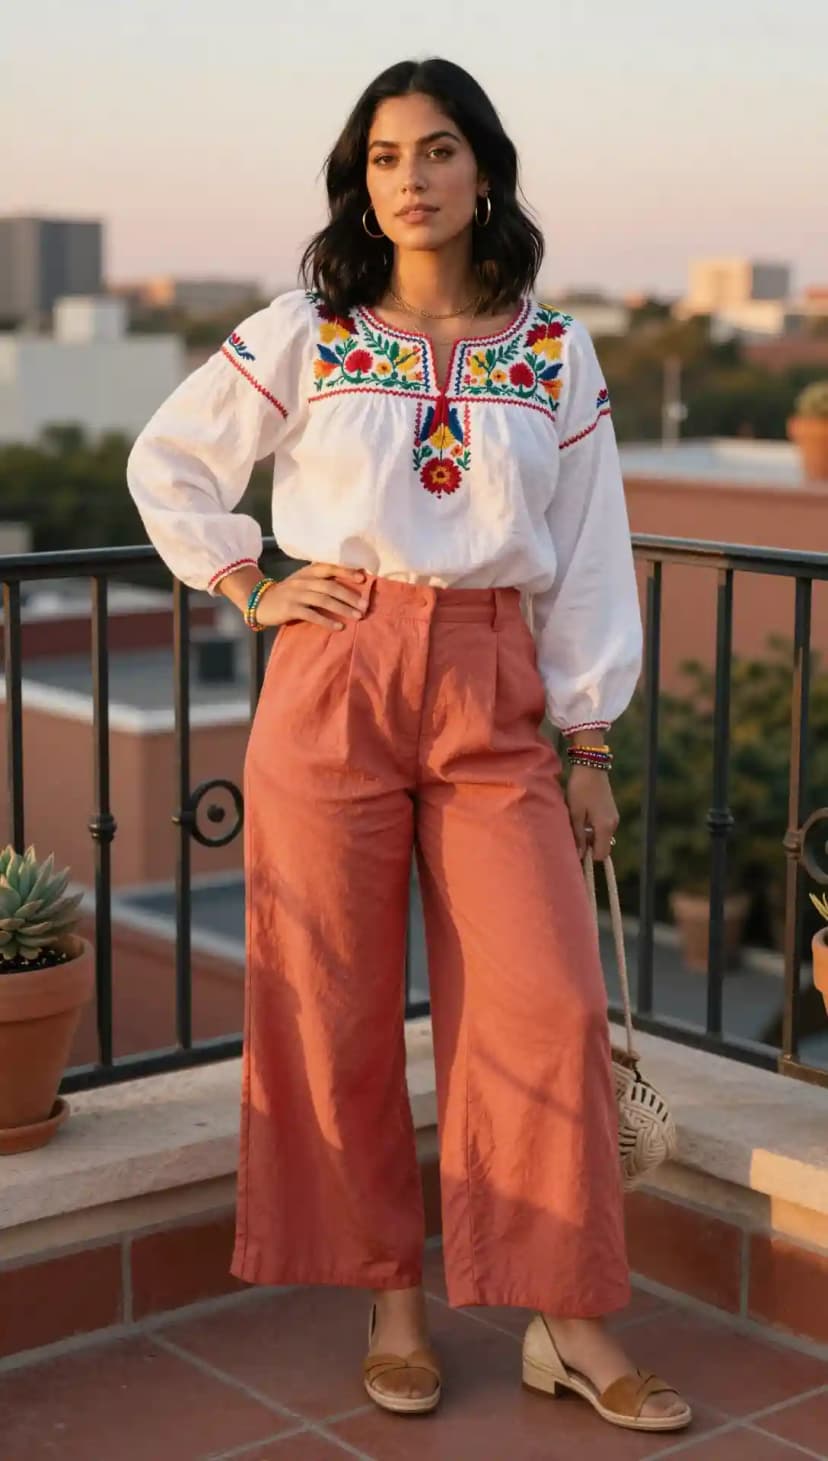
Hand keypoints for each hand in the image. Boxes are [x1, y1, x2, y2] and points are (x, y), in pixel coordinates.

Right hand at [220, 562, 367, 629]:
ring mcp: (296, 594)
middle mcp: (303, 581)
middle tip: (365, 606)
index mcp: (308, 572)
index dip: (346, 571)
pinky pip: (312, 615)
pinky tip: (339, 627)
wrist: (261, 602)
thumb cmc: (288, 593)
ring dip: (343, 608)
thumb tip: (349, 585)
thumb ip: (321, 581)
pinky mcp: (291, 608)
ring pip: (323, 600)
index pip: (329, 567)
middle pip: (330, 586)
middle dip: (350, 596)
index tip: (363, 578)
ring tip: (357, 616)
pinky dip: (327, 621)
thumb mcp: (303, 581)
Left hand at [565, 765, 618, 860]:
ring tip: (577, 823)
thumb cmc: (580, 789)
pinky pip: (603, 828)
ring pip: (603, 837)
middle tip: (574, 836)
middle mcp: (613, 824)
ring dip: (590, 837)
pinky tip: (583, 817)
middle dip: (589, 847)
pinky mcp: (611, 811)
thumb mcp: (575, 813)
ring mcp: (614, 817)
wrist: (591, 767)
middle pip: (603, 847)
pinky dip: (594, 828)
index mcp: (605, 827)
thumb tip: (579, 856)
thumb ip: (578, 836)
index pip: (601, 854)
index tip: (575, 850)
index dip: (588, 856)